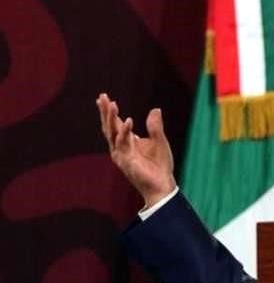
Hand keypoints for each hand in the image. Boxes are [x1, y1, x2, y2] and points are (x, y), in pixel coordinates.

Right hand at [97, 93, 176, 207]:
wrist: (162, 186)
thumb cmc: (160, 166)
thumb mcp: (160, 141)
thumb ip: (155, 126)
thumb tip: (155, 109)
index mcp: (127, 142)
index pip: (115, 124)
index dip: (109, 111)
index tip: (103, 97)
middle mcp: (120, 148)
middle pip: (109, 127)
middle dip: (105, 112)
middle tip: (102, 96)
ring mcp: (121, 155)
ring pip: (113, 133)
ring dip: (112, 118)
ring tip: (113, 104)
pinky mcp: (126, 161)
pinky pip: (124, 144)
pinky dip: (125, 131)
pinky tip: (128, 120)